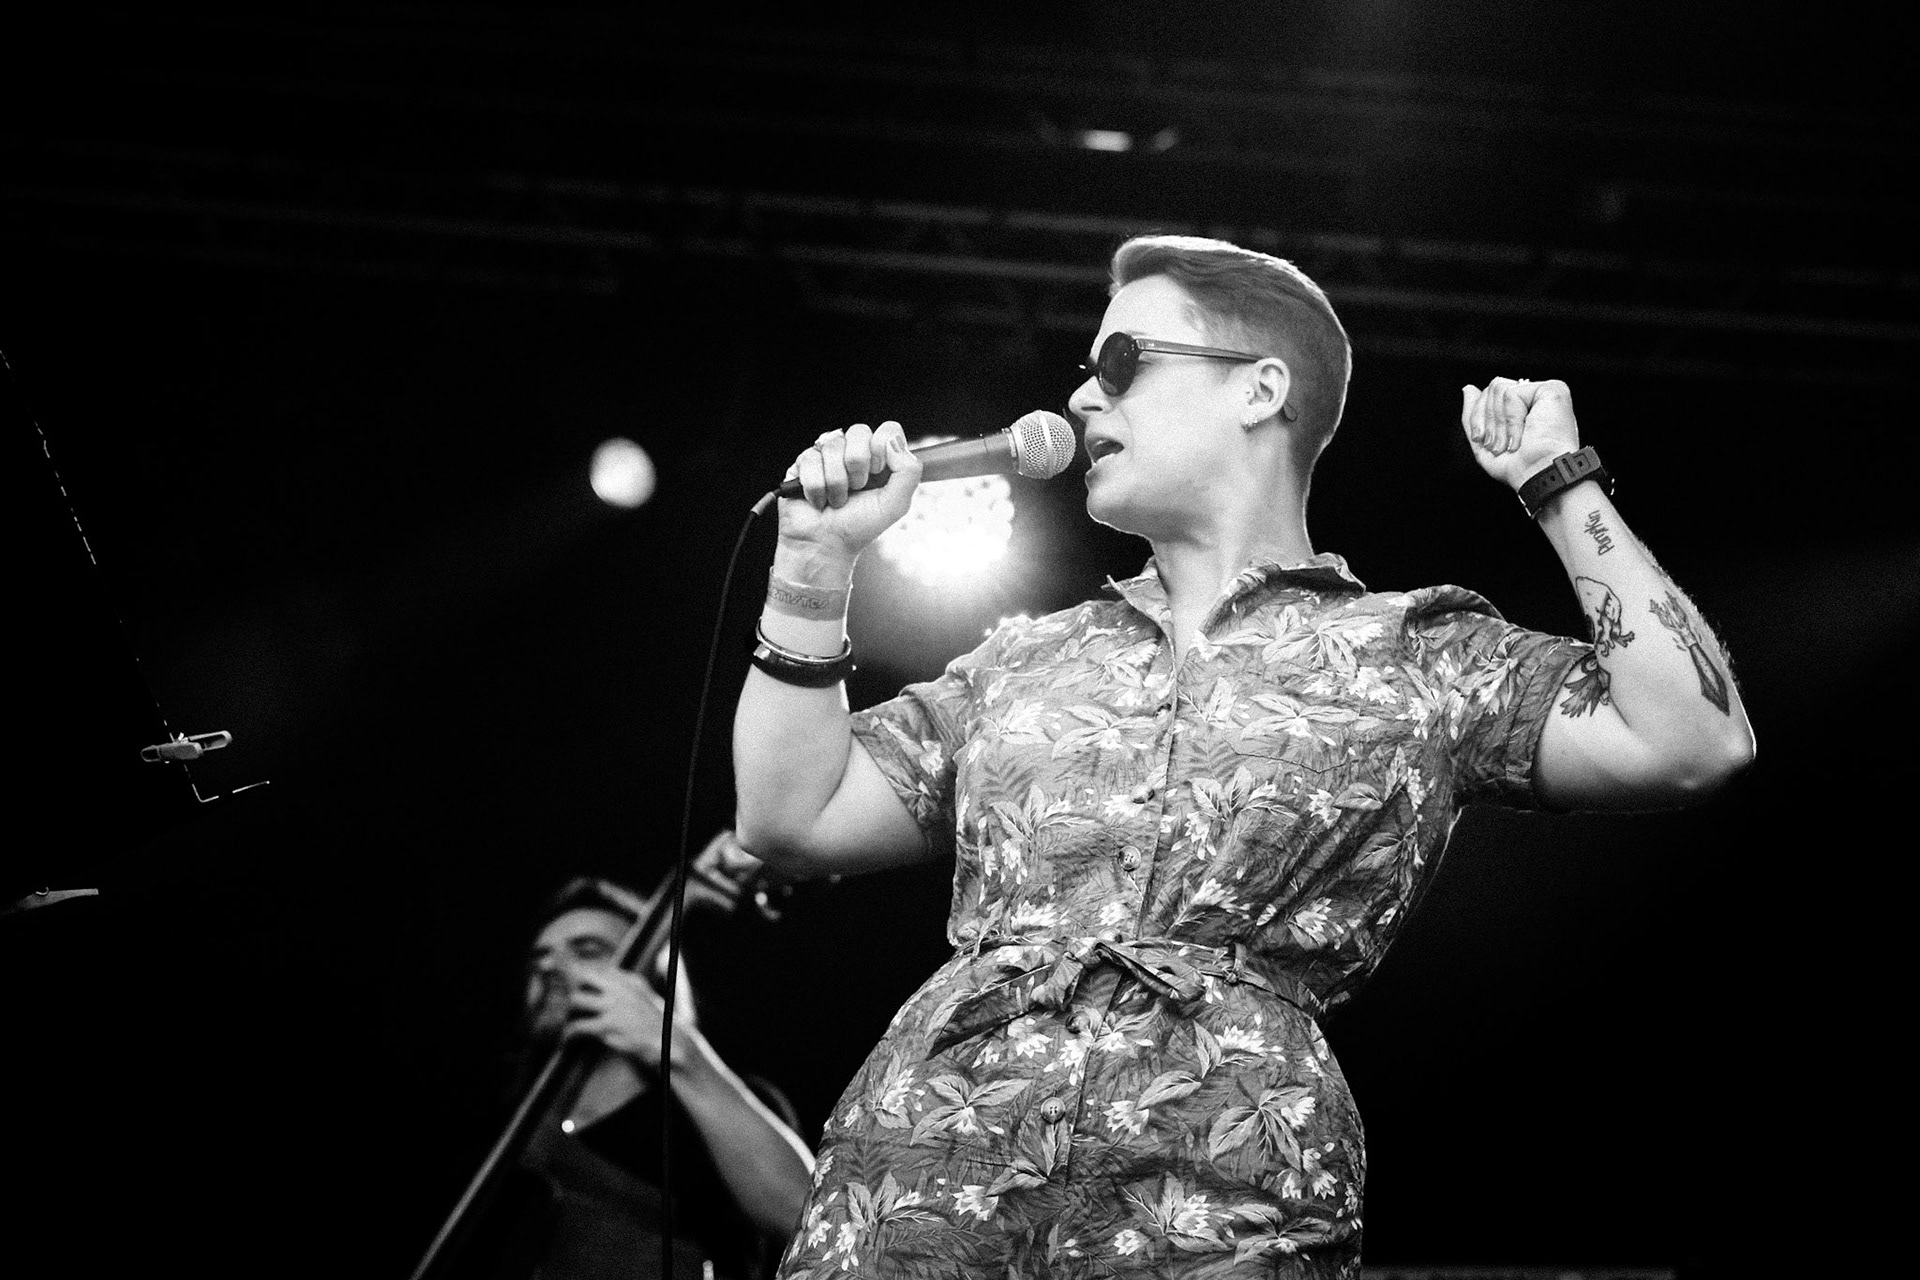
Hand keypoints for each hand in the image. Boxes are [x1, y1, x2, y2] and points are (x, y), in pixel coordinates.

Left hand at [564, 967, 694, 1069]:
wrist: (671, 1043)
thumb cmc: (655, 1025)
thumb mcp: (643, 998)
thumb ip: (625, 988)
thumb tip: (605, 980)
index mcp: (630, 980)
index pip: (599, 968)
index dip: (580, 970)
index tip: (567, 976)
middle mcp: (620, 988)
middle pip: (583, 975)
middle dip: (569, 984)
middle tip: (560, 997)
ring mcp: (614, 1006)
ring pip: (576, 999)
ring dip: (566, 1010)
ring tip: (562, 1020)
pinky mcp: (608, 1026)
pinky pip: (578, 1026)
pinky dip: (568, 1034)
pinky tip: (566, 1040)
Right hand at [776, 421, 922, 568]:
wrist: (825, 545)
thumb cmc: (860, 526)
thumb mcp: (895, 504)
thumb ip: (908, 471)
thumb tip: (892, 440)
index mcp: (879, 459)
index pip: (888, 429)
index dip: (883, 447)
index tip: (878, 472)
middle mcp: (854, 453)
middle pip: (859, 431)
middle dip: (858, 465)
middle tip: (857, 488)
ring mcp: (828, 456)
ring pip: (832, 446)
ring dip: (837, 482)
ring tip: (837, 500)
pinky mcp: (804, 463)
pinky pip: (810, 459)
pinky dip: (817, 487)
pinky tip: (819, 500)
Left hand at [1460, 377, 1581, 490]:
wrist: (1538, 475)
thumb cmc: (1518, 468)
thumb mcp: (1484, 444)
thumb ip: (1474, 414)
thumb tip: (1467, 388)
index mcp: (1520, 408)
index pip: (1488, 396)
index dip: (1479, 419)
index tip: (1486, 443)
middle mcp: (1533, 398)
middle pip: (1491, 389)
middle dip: (1487, 421)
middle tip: (1499, 446)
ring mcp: (1543, 392)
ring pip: (1498, 388)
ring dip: (1499, 423)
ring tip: (1511, 443)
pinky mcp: (1552, 389)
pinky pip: (1512, 392)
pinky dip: (1511, 419)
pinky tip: (1523, 435)